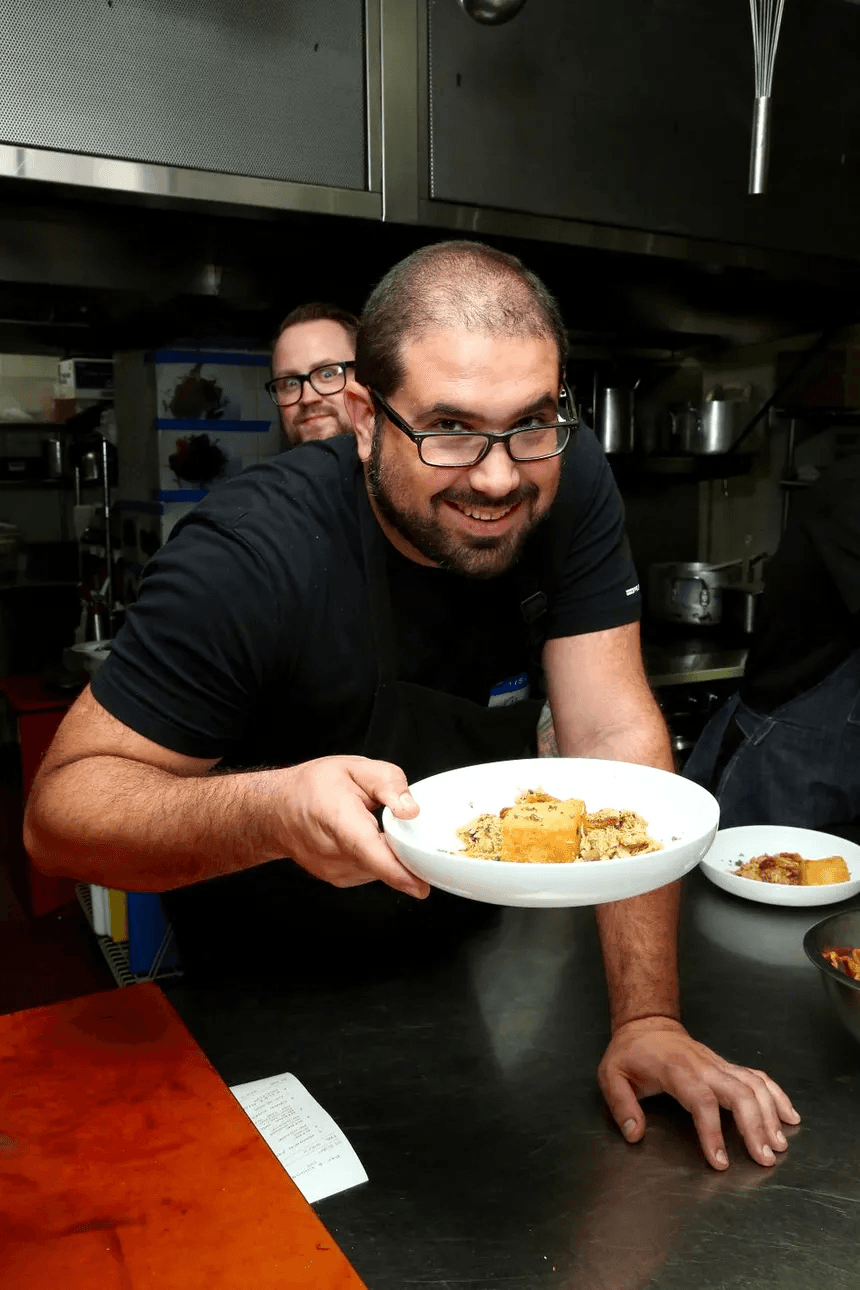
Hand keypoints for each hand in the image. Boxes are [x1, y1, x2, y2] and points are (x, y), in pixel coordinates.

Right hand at [275, 755, 427, 897]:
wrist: (277, 810)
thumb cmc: (313, 787)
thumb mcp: (354, 768)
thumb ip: (388, 783)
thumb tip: (410, 810)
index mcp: (338, 818)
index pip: (368, 849)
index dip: (396, 871)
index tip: (420, 887)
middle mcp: (335, 853)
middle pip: (385, 861)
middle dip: (406, 849)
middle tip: (399, 823)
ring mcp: (337, 871)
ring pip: (382, 868)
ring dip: (390, 851)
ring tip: (371, 824)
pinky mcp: (342, 880)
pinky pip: (374, 871)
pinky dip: (379, 857)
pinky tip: (365, 837)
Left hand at [597, 1016, 800, 1170]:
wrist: (647, 1025)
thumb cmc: (630, 1053)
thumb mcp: (611, 1074)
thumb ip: (621, 1104)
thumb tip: (634, 1134)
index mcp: (676, 1071)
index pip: (701, 1101)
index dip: (712, 1132)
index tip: (720, 1162)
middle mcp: (704, 1066)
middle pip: (738, 1092)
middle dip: (755, 1126)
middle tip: (764, 1159)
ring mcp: (719, 1065)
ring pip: (754, 1085)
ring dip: (770, 1114)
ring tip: (779, 1145)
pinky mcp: (728, 1066)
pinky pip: (758, 1077)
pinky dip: (777, 1095)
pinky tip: (789, 1117)